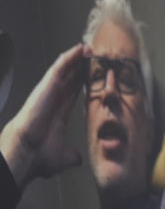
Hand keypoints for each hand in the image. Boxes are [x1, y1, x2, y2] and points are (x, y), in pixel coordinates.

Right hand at [0, 43, 88, 187]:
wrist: (27, 154)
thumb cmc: (38, 157)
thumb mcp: (62, 157)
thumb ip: (72, 156)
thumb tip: (78, 159)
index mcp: (57, 114)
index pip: (72, 94)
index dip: (81, 84)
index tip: (92, 77)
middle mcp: (53, 101)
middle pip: (70, 79)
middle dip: (80, 68)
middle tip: (94, 57)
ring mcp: (49, 92)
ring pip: (65, 70)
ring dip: (77, 59)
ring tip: (89, 48)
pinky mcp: (46, 87)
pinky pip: (60, 68)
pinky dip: (70, 57)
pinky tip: (79, 49)